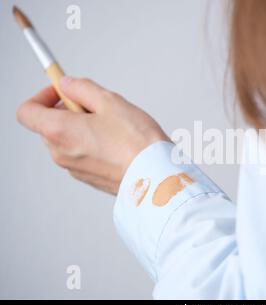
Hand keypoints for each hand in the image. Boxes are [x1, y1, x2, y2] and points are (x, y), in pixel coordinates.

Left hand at [17, 77, 169, 194]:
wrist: (156, 176)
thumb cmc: (137, 143)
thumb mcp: (110, 102)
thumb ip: (81, 88)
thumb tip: (67, 84)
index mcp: (59, 131)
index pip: (27, 111)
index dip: (42, 95)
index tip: (62, 90)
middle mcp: (60, 153)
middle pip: (48, 125)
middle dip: (67, 110)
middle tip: (96, 106)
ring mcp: (74, 169)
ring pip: (67, 140)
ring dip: (81, 128)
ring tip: (112, 126)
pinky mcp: (88, 177)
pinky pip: (81, 154)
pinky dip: (91, 144)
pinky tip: (116, 142)